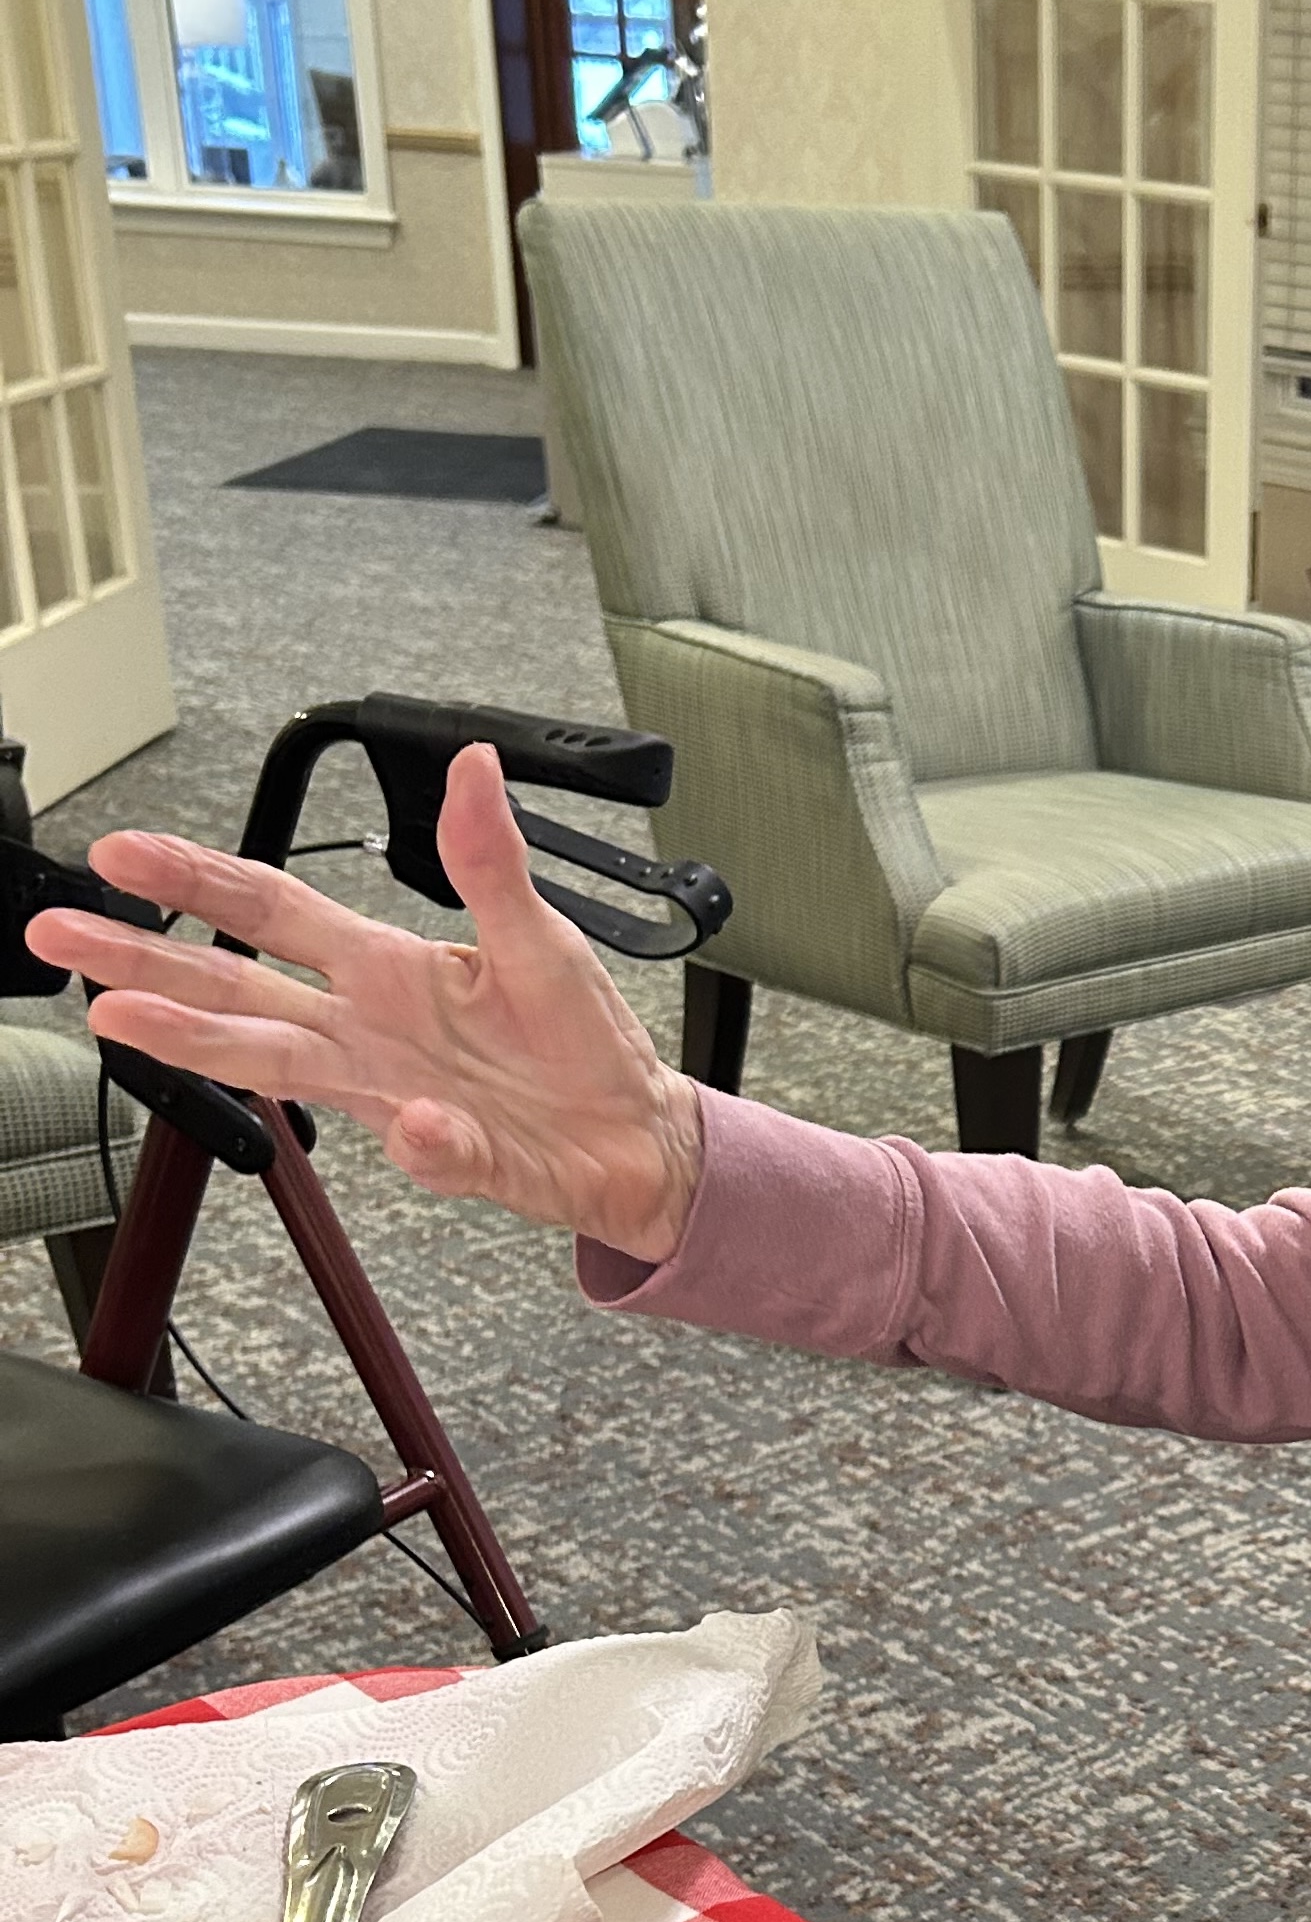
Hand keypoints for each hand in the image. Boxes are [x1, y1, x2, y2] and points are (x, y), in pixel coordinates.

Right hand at [34, 743, 707, 1262]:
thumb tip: (469, 769)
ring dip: (202, 1043)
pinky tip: (418, 1122)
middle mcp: (369, 1026)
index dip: (196, 878)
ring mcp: (393, 1089)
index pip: (270, 908)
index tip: (121, 854)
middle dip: (142, 958)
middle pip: (234, 985)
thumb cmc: (583, 1041)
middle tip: (62, 935)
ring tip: (125, 1021)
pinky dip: (426, 1139)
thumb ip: (491, 861)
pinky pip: (427, 1146)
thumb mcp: (543, 937)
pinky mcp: (447, 1152)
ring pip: (279, 1065)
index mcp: (389, 964)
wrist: (637, 1138)